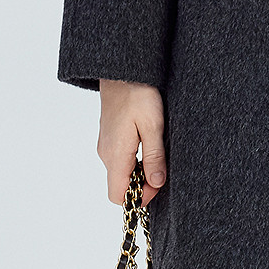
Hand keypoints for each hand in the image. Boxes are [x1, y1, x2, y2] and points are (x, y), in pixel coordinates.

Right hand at [96, 79, 166, 204]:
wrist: (122, 69)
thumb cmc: (137, 94)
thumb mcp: (153, 126)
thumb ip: (154, 157)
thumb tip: (156, 184)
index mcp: (115, 155)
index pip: (117, 196)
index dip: (138, 198)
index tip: (157, 186)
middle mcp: (106, 154)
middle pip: (120, 185)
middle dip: (142, 185)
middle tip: (163, 169)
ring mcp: (105, 145)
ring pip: (121, 172)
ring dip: (139, 171)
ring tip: (158, 153)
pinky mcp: (109, 136)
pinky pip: (120, 158)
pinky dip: (134, 160)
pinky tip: (148, 143)